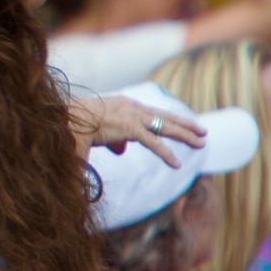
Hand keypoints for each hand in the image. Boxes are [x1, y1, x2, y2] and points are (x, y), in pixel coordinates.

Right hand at [73, 95, 205, 166]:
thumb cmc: (77, 124)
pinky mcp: (130, 128)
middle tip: (202, 131)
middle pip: (165, 116)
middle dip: (185, 124)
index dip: (169, 119)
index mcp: (124, 105)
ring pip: (166, 126)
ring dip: (186, 135)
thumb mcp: (99, 130)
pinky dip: (167, 154)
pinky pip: (154, 143)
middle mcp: (132, 107)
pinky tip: (177, 165)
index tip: (181, 124)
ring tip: (202, 142)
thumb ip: (114, 139)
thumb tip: (122, 150)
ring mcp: (133, 116)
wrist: (68, 121)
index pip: (152, 113)